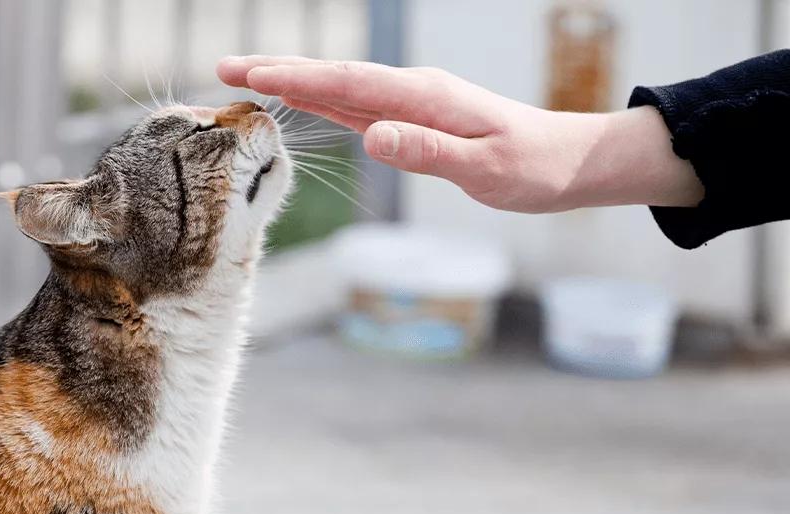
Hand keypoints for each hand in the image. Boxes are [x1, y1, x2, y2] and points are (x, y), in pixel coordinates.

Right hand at [217, 55, 703, 212]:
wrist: (566, 161)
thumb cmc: (531, 168)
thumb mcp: (485, 168)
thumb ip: (429, 152)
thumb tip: (374, 136)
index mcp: (425, 97)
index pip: (349, 84)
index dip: (297, 78)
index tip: (252, 74)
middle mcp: (411, 93)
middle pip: (333, 77)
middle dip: (278, 70)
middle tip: (223, 67)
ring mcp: (409, 104)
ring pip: (338, 88)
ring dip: (291, 82)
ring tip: (244, 78)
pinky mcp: (411, 119)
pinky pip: (355, 106)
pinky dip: (320, 99)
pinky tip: (297, 99)